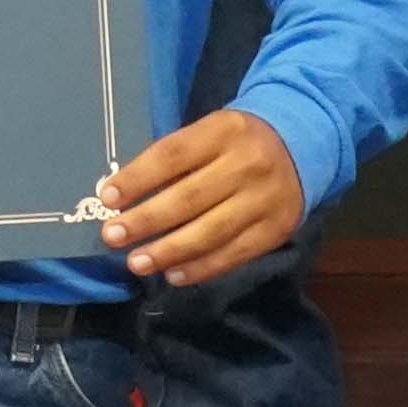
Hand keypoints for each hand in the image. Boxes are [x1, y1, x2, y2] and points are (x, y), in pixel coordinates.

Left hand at [103, 108, 304, 289]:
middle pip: (188, 197)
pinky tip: (173, 275)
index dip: (138, 178)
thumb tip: (122, 198)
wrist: (300, 145)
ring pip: (210, 232)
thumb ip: (173, 160)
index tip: (107, 198)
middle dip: (146, 220)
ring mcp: (264, 200)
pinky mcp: (275, 230)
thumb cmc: (236, 142)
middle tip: (112, 236)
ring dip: (168, 251)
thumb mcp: (209, 133)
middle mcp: (247, 164)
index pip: (173, 155)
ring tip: (136, 262)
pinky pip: (233, 254)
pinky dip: (200, 267)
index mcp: (224, 131)